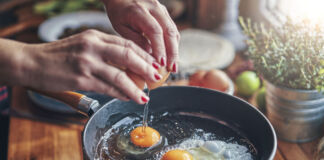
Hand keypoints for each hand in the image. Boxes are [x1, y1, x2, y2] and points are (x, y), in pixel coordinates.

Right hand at [1, 30, 161, 103]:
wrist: (32, 62)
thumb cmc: (59, 55)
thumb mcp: (83, 44)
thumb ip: (104, 51)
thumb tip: (127, 66)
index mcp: (95, 36)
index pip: (126, 44)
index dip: (143, 55)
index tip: (153, 64)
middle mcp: (93, 46)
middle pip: (128, 56)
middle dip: (146, 68)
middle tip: (156, 78)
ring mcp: (87, 63)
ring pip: (119, 75)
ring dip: (135, 88)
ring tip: (144, 96)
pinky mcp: (81, 79)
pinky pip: (107, 88)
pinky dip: (120, 94)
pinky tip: (127, 97)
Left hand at [104, 0, 179, 71]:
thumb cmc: (118, 13)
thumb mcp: (121, 27)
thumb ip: (135, 40)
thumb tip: (150, 56)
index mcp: (139, 10)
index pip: (155, 31)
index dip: (160, 48)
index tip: (161, 64)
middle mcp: (154, 7)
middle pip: (169, 31)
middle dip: (172, 52)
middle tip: (172, 69)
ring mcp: (161, 9)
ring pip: (173, 30)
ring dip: (175, 50)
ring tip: (173, 66)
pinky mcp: (165, 12)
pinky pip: (172, 29)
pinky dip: (173, 44)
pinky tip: (171, 56)